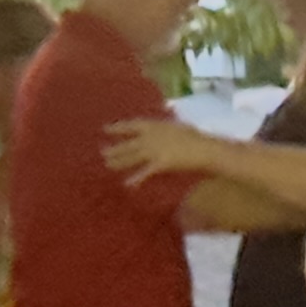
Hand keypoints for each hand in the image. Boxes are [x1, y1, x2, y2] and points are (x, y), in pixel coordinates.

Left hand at [103, 117, 225, 183]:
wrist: (203, 148)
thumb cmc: (194, 136)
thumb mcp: (178, 126)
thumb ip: (166, 126)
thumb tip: (163, 122)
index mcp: (154, 125)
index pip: (131, 125)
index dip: (117, 128)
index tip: (105, 129)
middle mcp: (149, 137)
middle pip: (128, 144)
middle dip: (115, 149)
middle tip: (102, 153)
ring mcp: (153, 151)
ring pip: (132, 157)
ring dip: (119, 162)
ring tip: (108, 165)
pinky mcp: (159, 164)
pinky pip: (145, 172)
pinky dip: (136, 179)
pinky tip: (127, 184)